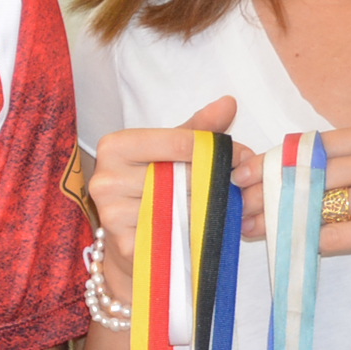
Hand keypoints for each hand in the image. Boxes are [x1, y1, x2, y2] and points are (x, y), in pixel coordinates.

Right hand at [84, 97, 263, 310]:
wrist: (128, 242)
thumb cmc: (150, 189)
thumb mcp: (169, 152)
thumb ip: (198, 129)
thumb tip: (229, 103)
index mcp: (115, 147)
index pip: (179, 140)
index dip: (216, 149)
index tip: (242, 157)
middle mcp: (107, 179)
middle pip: (183, 175)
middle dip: (218, 180)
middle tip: (239, 185)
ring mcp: (113, 215)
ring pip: (184, 207)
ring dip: (212, 209)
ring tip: (222, 208)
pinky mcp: (127, 246)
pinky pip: (178, 235)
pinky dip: (200, 233)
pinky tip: (205, 231)